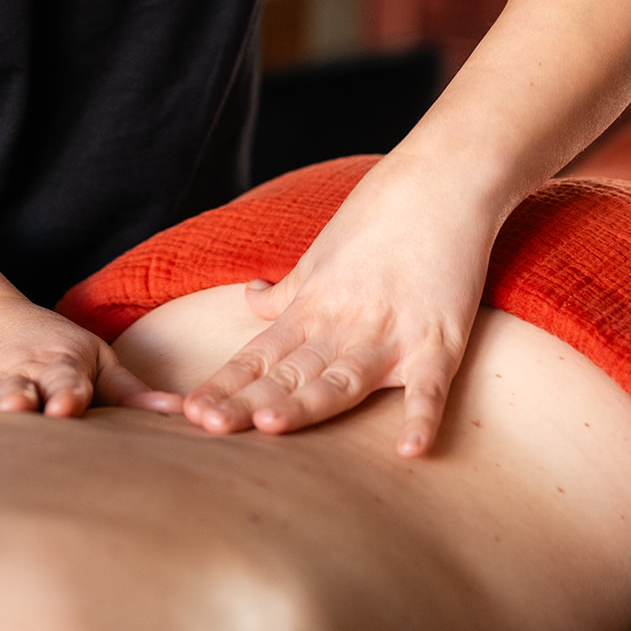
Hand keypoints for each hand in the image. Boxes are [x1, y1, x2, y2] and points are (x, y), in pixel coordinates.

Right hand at [0, 295, 182, 418]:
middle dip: (20, 397)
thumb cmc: (58, 352)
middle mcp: (21, 374)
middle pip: (21, 387)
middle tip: (20, 407)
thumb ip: (129, 391)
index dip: (66, 392)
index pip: (66, 379)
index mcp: (59, 364)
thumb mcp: (95, 359)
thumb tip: (182, 411)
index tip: (68, 406)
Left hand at [182, 157, 494, 456]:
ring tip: (271, 426)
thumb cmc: (379, 215)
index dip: (226, 385)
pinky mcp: (440, 339)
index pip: (259, 356)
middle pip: (289, 375)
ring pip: (342, 381)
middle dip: (247, 403)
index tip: (190, 413)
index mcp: (312, 308)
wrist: (440, 180)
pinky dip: (421, 416)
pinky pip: (430, 386)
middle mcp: (343, 325)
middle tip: (205, 427)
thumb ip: (286, 291)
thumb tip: (250, 300)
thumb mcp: (320, 255)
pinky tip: (410, 450)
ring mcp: (390, 334)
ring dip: (308, 404)